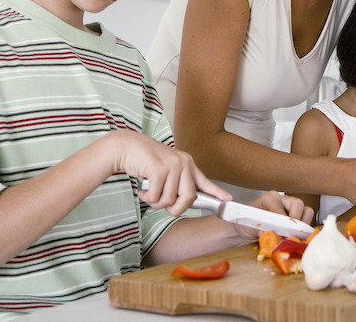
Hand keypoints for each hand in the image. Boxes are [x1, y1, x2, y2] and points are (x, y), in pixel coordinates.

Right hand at [111, 130, 231, 216]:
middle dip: (174, 209)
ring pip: (169, 200)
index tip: (228, 200)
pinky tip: (143, 187)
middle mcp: (183, 163)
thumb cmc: (145, 161)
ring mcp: (172, 165)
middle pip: (188, 199)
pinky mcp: (159, 170)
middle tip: (161, 204)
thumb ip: (178, 182)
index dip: (217, 193)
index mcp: (187, 163)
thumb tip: (186, 201)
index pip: (205, 181)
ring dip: (155, 202)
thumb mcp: (167, 169)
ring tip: (149, 191)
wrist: (126, 147)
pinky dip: (146, 197)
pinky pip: (155, 197)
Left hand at [232, 191, 315, 242]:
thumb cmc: (245, 223)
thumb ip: (262, 230)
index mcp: (270, 198)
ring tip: (291, 235)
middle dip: (295, 222)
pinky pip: (306, 219)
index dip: (283, 224)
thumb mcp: (250, 226)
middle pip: (298, 205)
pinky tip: (294, 236)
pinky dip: (303, 229)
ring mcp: (290, 206)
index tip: (283, 235)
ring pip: (306, 211)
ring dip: (301, 225)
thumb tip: (273, 234)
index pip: (282, 209)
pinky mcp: (295, 214)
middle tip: (288, 235)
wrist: (244, 226)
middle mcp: (283, 199)